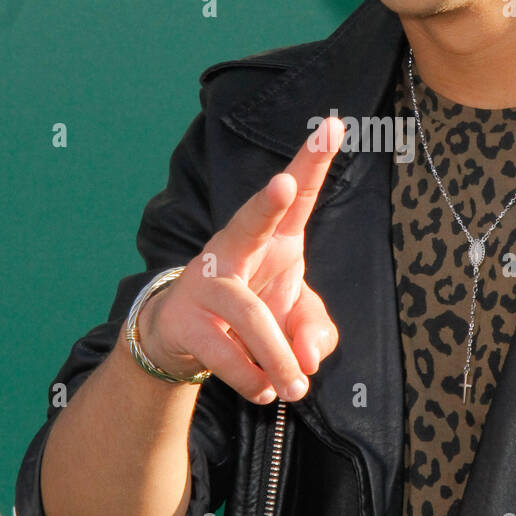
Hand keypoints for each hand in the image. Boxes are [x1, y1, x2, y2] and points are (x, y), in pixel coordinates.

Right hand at [137, 116, 344, 403]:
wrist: (182, 343)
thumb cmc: (249, 316)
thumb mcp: (294, 322)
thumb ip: (315, 334)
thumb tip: (305, 361)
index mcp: (271, 240)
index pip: (298, 197)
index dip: (313, 161)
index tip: (332, 125)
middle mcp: (236, 250)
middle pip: (250, 222)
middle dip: (268, 203)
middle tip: (284, 184)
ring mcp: (208, 284)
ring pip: (251, 316)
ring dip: (278, 358)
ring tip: (296, 389)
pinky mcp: (188, 322)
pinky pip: (227, 353)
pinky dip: (252, 379)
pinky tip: (265, 389)